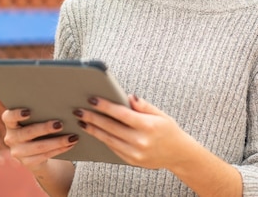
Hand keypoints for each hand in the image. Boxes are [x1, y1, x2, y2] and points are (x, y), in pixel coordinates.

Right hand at [1, 108, 78, 171]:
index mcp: (10, 123)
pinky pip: (45, 156)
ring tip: (72, 137)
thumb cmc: (37, 125)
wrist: (35, 150)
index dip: (16, 114)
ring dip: (58, 141)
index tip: (28, 111)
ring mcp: (17, 152)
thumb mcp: (35, 118)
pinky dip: (60, 149)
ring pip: (39, 147)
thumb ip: (40, 111)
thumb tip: (60, 101)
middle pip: (28, 132)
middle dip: (45, 128)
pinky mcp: (27, 162)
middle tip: (60, 124)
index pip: (8, 117)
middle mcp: (11, 137)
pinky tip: (70, 144)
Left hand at [73, 95, 191, 169]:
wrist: (178, 154)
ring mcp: (135, 153)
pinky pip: (113, 148)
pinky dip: (103, 139)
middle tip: (79, 110)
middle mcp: (140, 141)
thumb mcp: (160, 114)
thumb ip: (143, 105)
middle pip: (111, 127)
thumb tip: (128, 96)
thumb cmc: (169, 130)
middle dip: (93, 118)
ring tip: (82, 121)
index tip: (92, 99)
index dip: (105, 106)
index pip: (121, 114)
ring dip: (93, 130)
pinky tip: (95, 131)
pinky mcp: (132, 161)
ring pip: (108, 139)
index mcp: (148, 126)